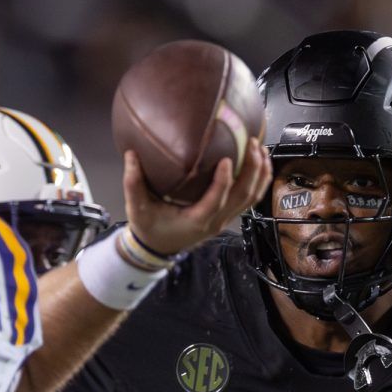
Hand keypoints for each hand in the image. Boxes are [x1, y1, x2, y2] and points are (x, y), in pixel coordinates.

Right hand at [122, 137, 270, 255]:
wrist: (158, 247)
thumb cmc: (149, 227)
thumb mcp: (137, 208)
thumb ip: (133, 183)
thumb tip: (131, 155)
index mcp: (196, 220)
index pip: (216, 201)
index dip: (224, 181)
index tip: (227, 159)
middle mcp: (216, 221)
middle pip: (244, 197)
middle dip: (252, 170)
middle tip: (252, 144)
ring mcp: (225, 219)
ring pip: (252, 198)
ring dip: (260, 173)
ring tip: (260, 148)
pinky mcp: (227, 215)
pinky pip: (249, 199)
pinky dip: (258, 180)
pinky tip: (259, 161)